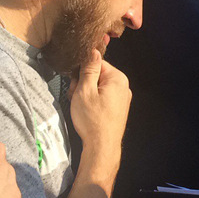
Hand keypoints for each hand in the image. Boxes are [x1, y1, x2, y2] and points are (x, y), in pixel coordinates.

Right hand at [69, 49, 130, 175]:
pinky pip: (102, 98)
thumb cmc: (93, 120)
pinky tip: (87, 112)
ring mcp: (121, 98)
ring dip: (85, 94)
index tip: (75, 82)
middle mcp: (123, 86)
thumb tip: (93, 51)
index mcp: (117, 78)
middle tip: (77, 97)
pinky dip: (92, 102)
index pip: (97, 63)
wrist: (102, 146)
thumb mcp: (85, 90)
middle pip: (97, 75)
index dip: (82, 72)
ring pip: (98, 87)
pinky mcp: (117, 108)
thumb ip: (89, 69)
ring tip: (81, 107)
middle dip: (83, 84)